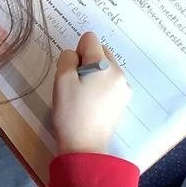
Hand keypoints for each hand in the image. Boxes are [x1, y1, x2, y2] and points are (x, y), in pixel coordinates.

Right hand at [52, 32, 130, 154]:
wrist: (85, 148)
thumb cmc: (71, 113)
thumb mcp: (61, 80)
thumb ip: (67, 58)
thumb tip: (75, 55)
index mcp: (105, 65)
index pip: (90, 39)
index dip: (76, 52)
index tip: (72, 72)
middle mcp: (119, 72)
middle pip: (100, 51)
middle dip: (86, 61)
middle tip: (76, 85)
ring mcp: (124, 87)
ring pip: (105, 66)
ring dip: (94, 73)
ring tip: (84, 96)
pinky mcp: (123, 100)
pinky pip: (110, 81)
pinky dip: (101, 85)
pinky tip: (92, 104)